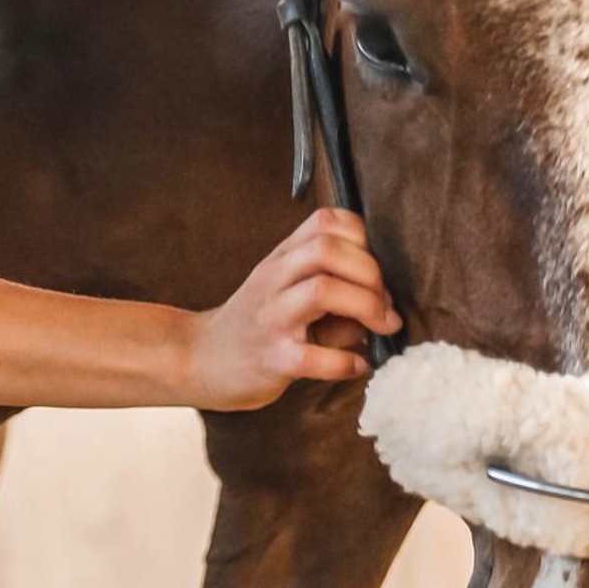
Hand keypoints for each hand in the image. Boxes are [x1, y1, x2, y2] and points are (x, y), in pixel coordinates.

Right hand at [186, 210, 400, 409]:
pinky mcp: (271, 358)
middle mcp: (274, 278)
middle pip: (329, 249)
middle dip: (372, 274)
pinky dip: (346, 362)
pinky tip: (357, 365)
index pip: (326, 221)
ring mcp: (271, 317)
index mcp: (282, 257)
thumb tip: (386, 303)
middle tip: (386, 306)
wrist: (201, 359)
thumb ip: (332, 286)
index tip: (377, 270)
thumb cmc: (257, 324)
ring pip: (323, 289)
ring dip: (366, 307)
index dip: (364, 240)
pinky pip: (315, 356)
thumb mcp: (287, 290)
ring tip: (381, 327)